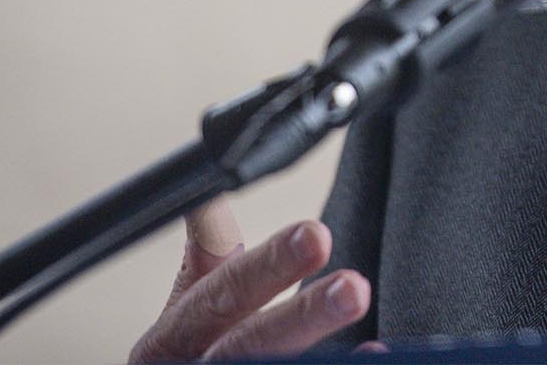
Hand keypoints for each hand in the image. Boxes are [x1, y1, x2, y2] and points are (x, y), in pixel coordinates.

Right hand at [128, 198, 371, 361]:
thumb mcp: (186, 313)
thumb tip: (209, 197)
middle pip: (248, 347)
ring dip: (328, 358)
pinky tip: (374, 356)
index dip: (268, 266)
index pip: (222, 295)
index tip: (316, 233)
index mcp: (172, 340)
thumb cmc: (188, 360)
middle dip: (303, 316)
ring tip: (367, 329)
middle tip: (354, 287)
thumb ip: (205, 261)